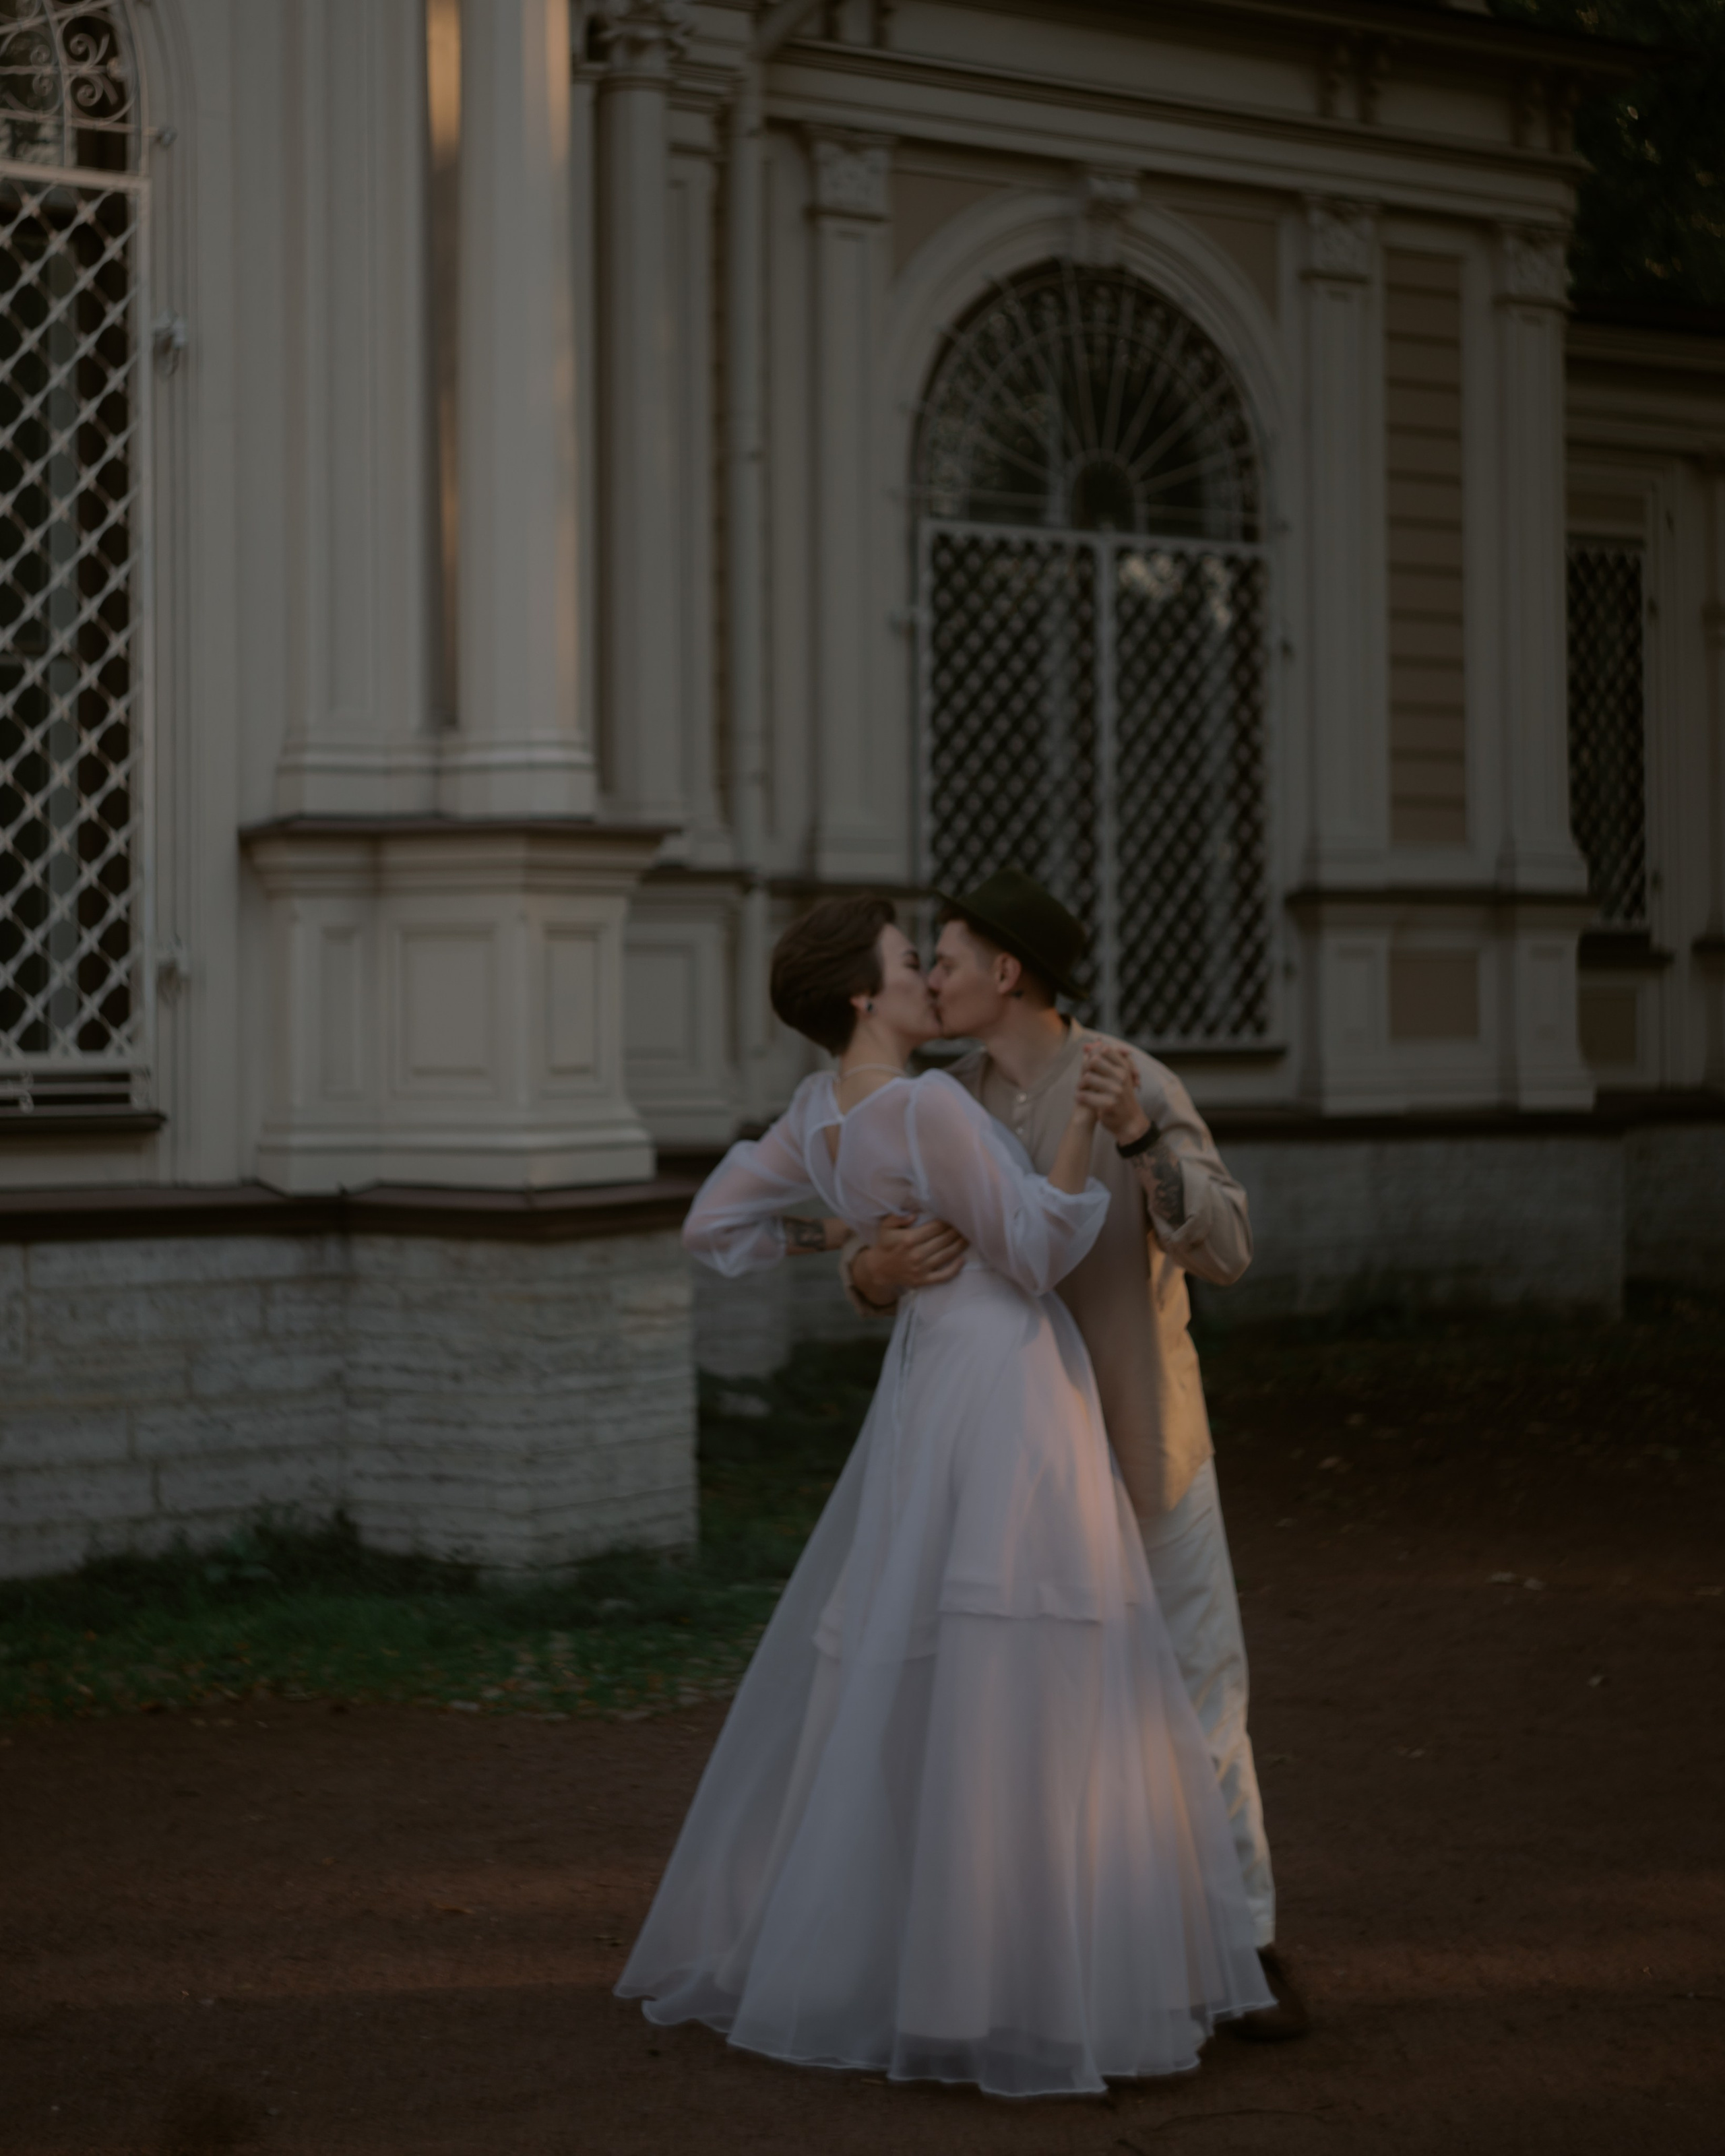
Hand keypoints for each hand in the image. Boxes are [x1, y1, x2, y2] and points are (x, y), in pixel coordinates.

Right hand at [853, 1213, 968, 1300]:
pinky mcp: (923, 1280)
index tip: (954, 1217)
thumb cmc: (885, 1245)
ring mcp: (921, 1268)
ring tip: (968, 1238)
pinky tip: (963, 1260)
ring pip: (947, 1255)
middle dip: (956, 1232)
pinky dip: (955, 1269)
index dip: (947, 1222)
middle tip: (965, 1225)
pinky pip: (943, 1276)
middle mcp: (917, 1254)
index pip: (935, 1228)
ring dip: (960, 1246)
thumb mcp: (886, 1226)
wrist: (878, 1269)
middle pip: (944, 1240)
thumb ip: (898, 1217)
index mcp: (909, 1239)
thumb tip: (914, 1215)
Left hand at [1076, 1041, 1150, 1144]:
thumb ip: (1102, 1060)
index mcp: (1124, 1067)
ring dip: (1079, 1084)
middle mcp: (1122, 1076)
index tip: (1089, 1066)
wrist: (1130, 1121)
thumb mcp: (1116, 1076)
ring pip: (1088, 1077)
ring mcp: (1116, 1090)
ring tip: (1080, 1089)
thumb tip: (1085, 1045)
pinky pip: (1086, 1095)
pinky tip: (1079, 1098)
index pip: (1105, 1050)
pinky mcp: (1109, 1104)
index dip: (1093, 1055)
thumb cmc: (1120, 1096)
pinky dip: (1079, 1096)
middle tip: (1083, 1080)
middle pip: (1094, 1060)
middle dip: (1084, 1069)